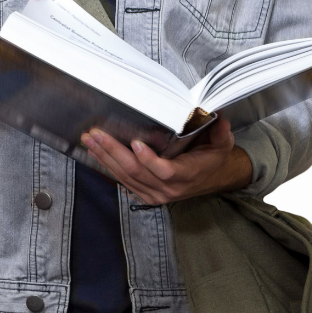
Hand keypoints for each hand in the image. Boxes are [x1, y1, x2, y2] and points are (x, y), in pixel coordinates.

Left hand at [80, 118, 252, 203]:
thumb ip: (220, 133)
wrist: (209, 178)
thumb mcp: (221, 144)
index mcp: (186, 175)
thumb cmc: (211, 158)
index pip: (165, 171)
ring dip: (105, 157)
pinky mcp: (145, 193)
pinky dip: (108, 165)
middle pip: (136, 172)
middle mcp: (168, 188)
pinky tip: (95, 152)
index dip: (149, 159)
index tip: (135, 143)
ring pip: (125, 176)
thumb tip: (220, 118)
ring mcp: (155, 193)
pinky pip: (123, 180)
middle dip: (113, 151)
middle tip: (96, 134)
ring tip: (90, 140)